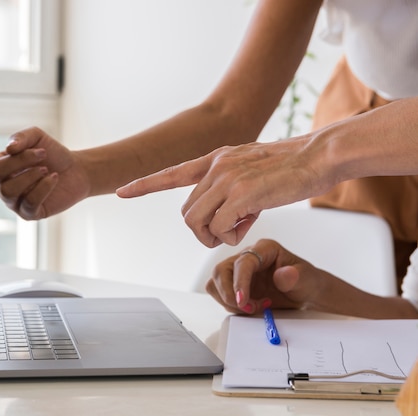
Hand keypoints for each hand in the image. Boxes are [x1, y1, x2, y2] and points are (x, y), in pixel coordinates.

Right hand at [0, 127, 90, 219]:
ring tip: (48, 169)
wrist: (76, 170)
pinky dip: (43, 187)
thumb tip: (8, 148)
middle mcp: (0, 186)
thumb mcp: (36, 136)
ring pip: (11, 190)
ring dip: (33, 175)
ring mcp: (13, 202)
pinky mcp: (29, 214)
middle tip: (42, 156)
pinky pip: (29, 202)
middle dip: (21, 162)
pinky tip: (53, 179)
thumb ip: (20, 137)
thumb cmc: (52, 152)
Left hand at [117, 137, 328, 246]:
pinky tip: (251, 224)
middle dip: (203, 231)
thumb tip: (224, 221)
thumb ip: (231, 190)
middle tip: (228, 232)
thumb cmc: (290, 168)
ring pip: (196, 221)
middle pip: (186, 213)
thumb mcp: (251, 172)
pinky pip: (221, 227)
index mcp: (216, 160)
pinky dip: (232, 235)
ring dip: (214, 235)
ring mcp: (227, 179)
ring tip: (240, 229)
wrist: (318, 156)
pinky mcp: (242, 194)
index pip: (171, 173)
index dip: (144, 184)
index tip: (121, 191)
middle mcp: (216, 167)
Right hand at [206, 239, 325, 314]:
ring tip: (253, 308)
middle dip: (229, 294)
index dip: (239, 282)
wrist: (305, 292)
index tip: (242, 300)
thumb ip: (295, 276)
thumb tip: (282, 274)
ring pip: (215, 282)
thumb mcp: (307, 279)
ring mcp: (238, 271)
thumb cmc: (306, 282)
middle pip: (221, 271)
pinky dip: (229, 305)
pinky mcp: (234, 284)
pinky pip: (219, 293)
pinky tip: (249, 307)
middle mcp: (247, 257)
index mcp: (264, 249)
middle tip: (248, 308)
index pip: (243, 262)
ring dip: (228, 301)